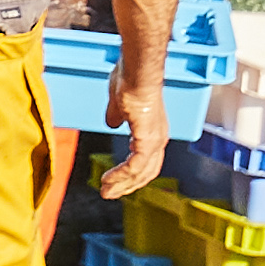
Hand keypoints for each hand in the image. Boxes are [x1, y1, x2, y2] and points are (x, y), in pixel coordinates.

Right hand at [93, 78, 167, 203]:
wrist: (137, 71)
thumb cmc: (130, 79)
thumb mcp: (119, 102)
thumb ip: (116, 115)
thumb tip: (111, 123)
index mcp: (153, 129)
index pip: (146, 160)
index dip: (132, 174)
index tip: (116, 182)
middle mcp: (159, 138)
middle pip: (147, 172)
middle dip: (127, 185)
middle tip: (110, 194)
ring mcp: (155, 140)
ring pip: (141, 173)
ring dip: (122, 184)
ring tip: (106, 191)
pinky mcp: (147, 140)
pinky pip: (135, 166)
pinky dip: (121, 176)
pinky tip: (109, 180)